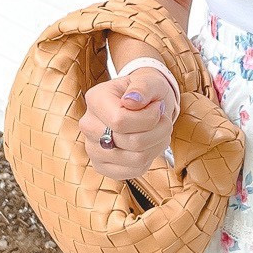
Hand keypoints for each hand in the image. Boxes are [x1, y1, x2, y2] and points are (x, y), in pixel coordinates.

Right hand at [78, 65, 177, 181]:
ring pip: (136, 158)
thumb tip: (131, 101)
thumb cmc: (145, 92)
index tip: (157, 107)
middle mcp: (88, 125)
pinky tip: (150, 144)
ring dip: (157, 145)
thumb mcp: (150, 80)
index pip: (120, 121)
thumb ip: (143, 86)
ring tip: (160, 131)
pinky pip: (134, 171)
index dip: (149, 118)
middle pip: (131, 142)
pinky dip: (150, 158)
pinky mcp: (103, 166)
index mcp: (95, 99)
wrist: (143, 105)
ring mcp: (93, 149)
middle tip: (164, 120)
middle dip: (158, 131)